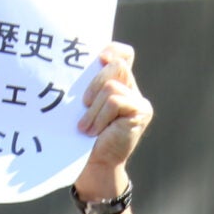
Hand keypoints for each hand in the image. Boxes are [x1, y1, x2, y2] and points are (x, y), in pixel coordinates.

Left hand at [76, 43, 152, 191]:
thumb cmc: (84, 135)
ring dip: (94, 108)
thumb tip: (73, 65)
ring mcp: (139, 100)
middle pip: (116, 66)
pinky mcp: (141, 112)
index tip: (99, 58)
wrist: (95, 164)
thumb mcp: (84, 105)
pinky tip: (94, 130)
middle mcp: (131, 88)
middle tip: (83, 103)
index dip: (112, 50)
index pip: (123, 54)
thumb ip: (87, 85)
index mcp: (118, 83)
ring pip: (112, 86)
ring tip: (86, 126)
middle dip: (95, 82)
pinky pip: (115, 101)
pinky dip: (100, 116)